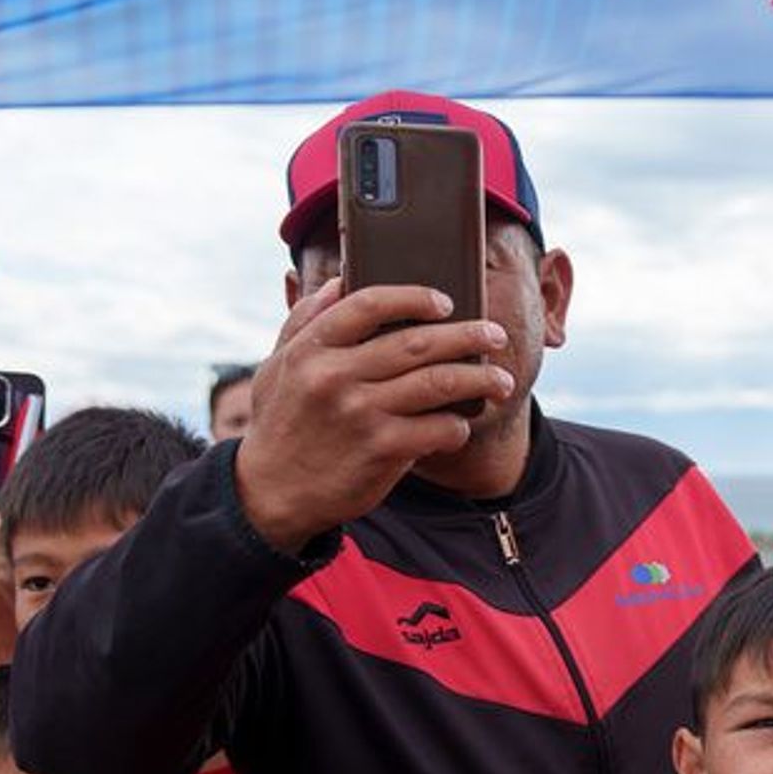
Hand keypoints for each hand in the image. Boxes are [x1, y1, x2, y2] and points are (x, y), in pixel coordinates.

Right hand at [230, 279, 511, 551]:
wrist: (270, 492)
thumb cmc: (281, 422)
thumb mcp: (277, 366)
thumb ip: (305, 321)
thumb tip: (340, 280)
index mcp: (311, 349)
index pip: (369, 304)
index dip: (414, 297)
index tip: (445, 301)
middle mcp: (335, 376)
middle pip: (418, 342)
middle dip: (468, 335)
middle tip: (496, 335)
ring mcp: (361, 413)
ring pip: (439, 383)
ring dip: (480, 378)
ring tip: (501, 380)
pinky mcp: (382, 450)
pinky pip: (439, 428)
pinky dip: (458, 425)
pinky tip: (461, 425)